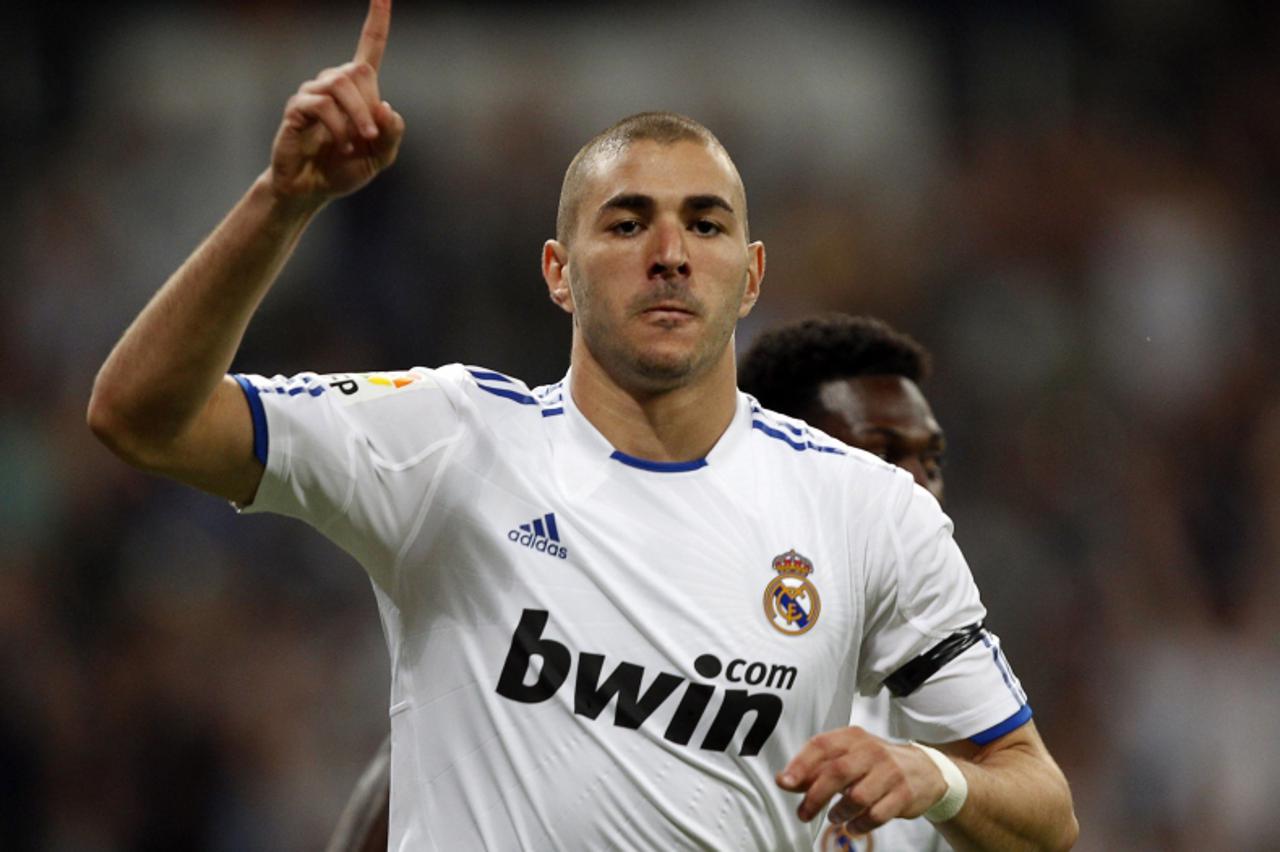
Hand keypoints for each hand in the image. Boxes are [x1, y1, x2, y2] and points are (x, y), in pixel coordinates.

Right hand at [268, 0, 404, 205]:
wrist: (311, 189)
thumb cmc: (344, 169)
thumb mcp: (381, 156)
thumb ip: (392, 133)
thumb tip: (386, 106)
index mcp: (358, 90)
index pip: (369, 47)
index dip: (377, 20)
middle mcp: (333, 83)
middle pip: (359, 71)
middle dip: (370, 107)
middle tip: (369, 138)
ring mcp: (313, 92)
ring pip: (341, 84)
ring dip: (358, 118)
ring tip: (356, 145)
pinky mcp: (297, 107)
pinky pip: (322, 105)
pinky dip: (338, 128)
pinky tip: (340, 146)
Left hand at [776, 726, 947, 834]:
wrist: (923, 770)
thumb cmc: (875, 764)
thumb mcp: (847, 758)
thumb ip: (816, 769)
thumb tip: (784, 781)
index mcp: (852, 737)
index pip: (821, 746)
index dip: (801, 765)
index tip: (785, 783)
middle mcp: (871, 750)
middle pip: (837, 772)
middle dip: (815, 796)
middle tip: (803, 813)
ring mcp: (890, 772)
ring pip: (856, 797)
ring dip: (839, 812)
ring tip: (833, 816)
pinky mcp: (903, 794)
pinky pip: (875, 815)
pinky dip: (859, 825)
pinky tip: (853, 825)